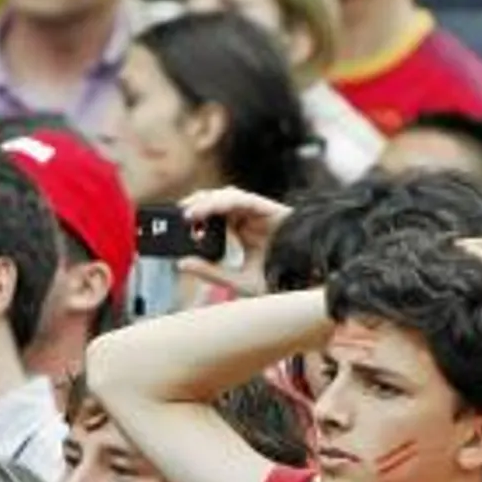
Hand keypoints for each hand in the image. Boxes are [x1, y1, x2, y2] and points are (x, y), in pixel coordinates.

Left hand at [177, 186, 293, 295]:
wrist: (308, 285)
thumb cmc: (279, 283)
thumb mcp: (237, 281)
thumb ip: (211, 272)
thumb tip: (180, 264)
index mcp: (241, 232)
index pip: (212, 217)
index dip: (193, 217)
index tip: (173, 226)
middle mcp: (249, 219)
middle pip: (217, 201)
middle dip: (194, 205)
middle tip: (175, 217)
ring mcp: (259, 212)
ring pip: (226, 196)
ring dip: (205, 202)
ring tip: (187, 214)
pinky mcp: (268, 208)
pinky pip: (241, 198)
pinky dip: (220, 202)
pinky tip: (204, 212)